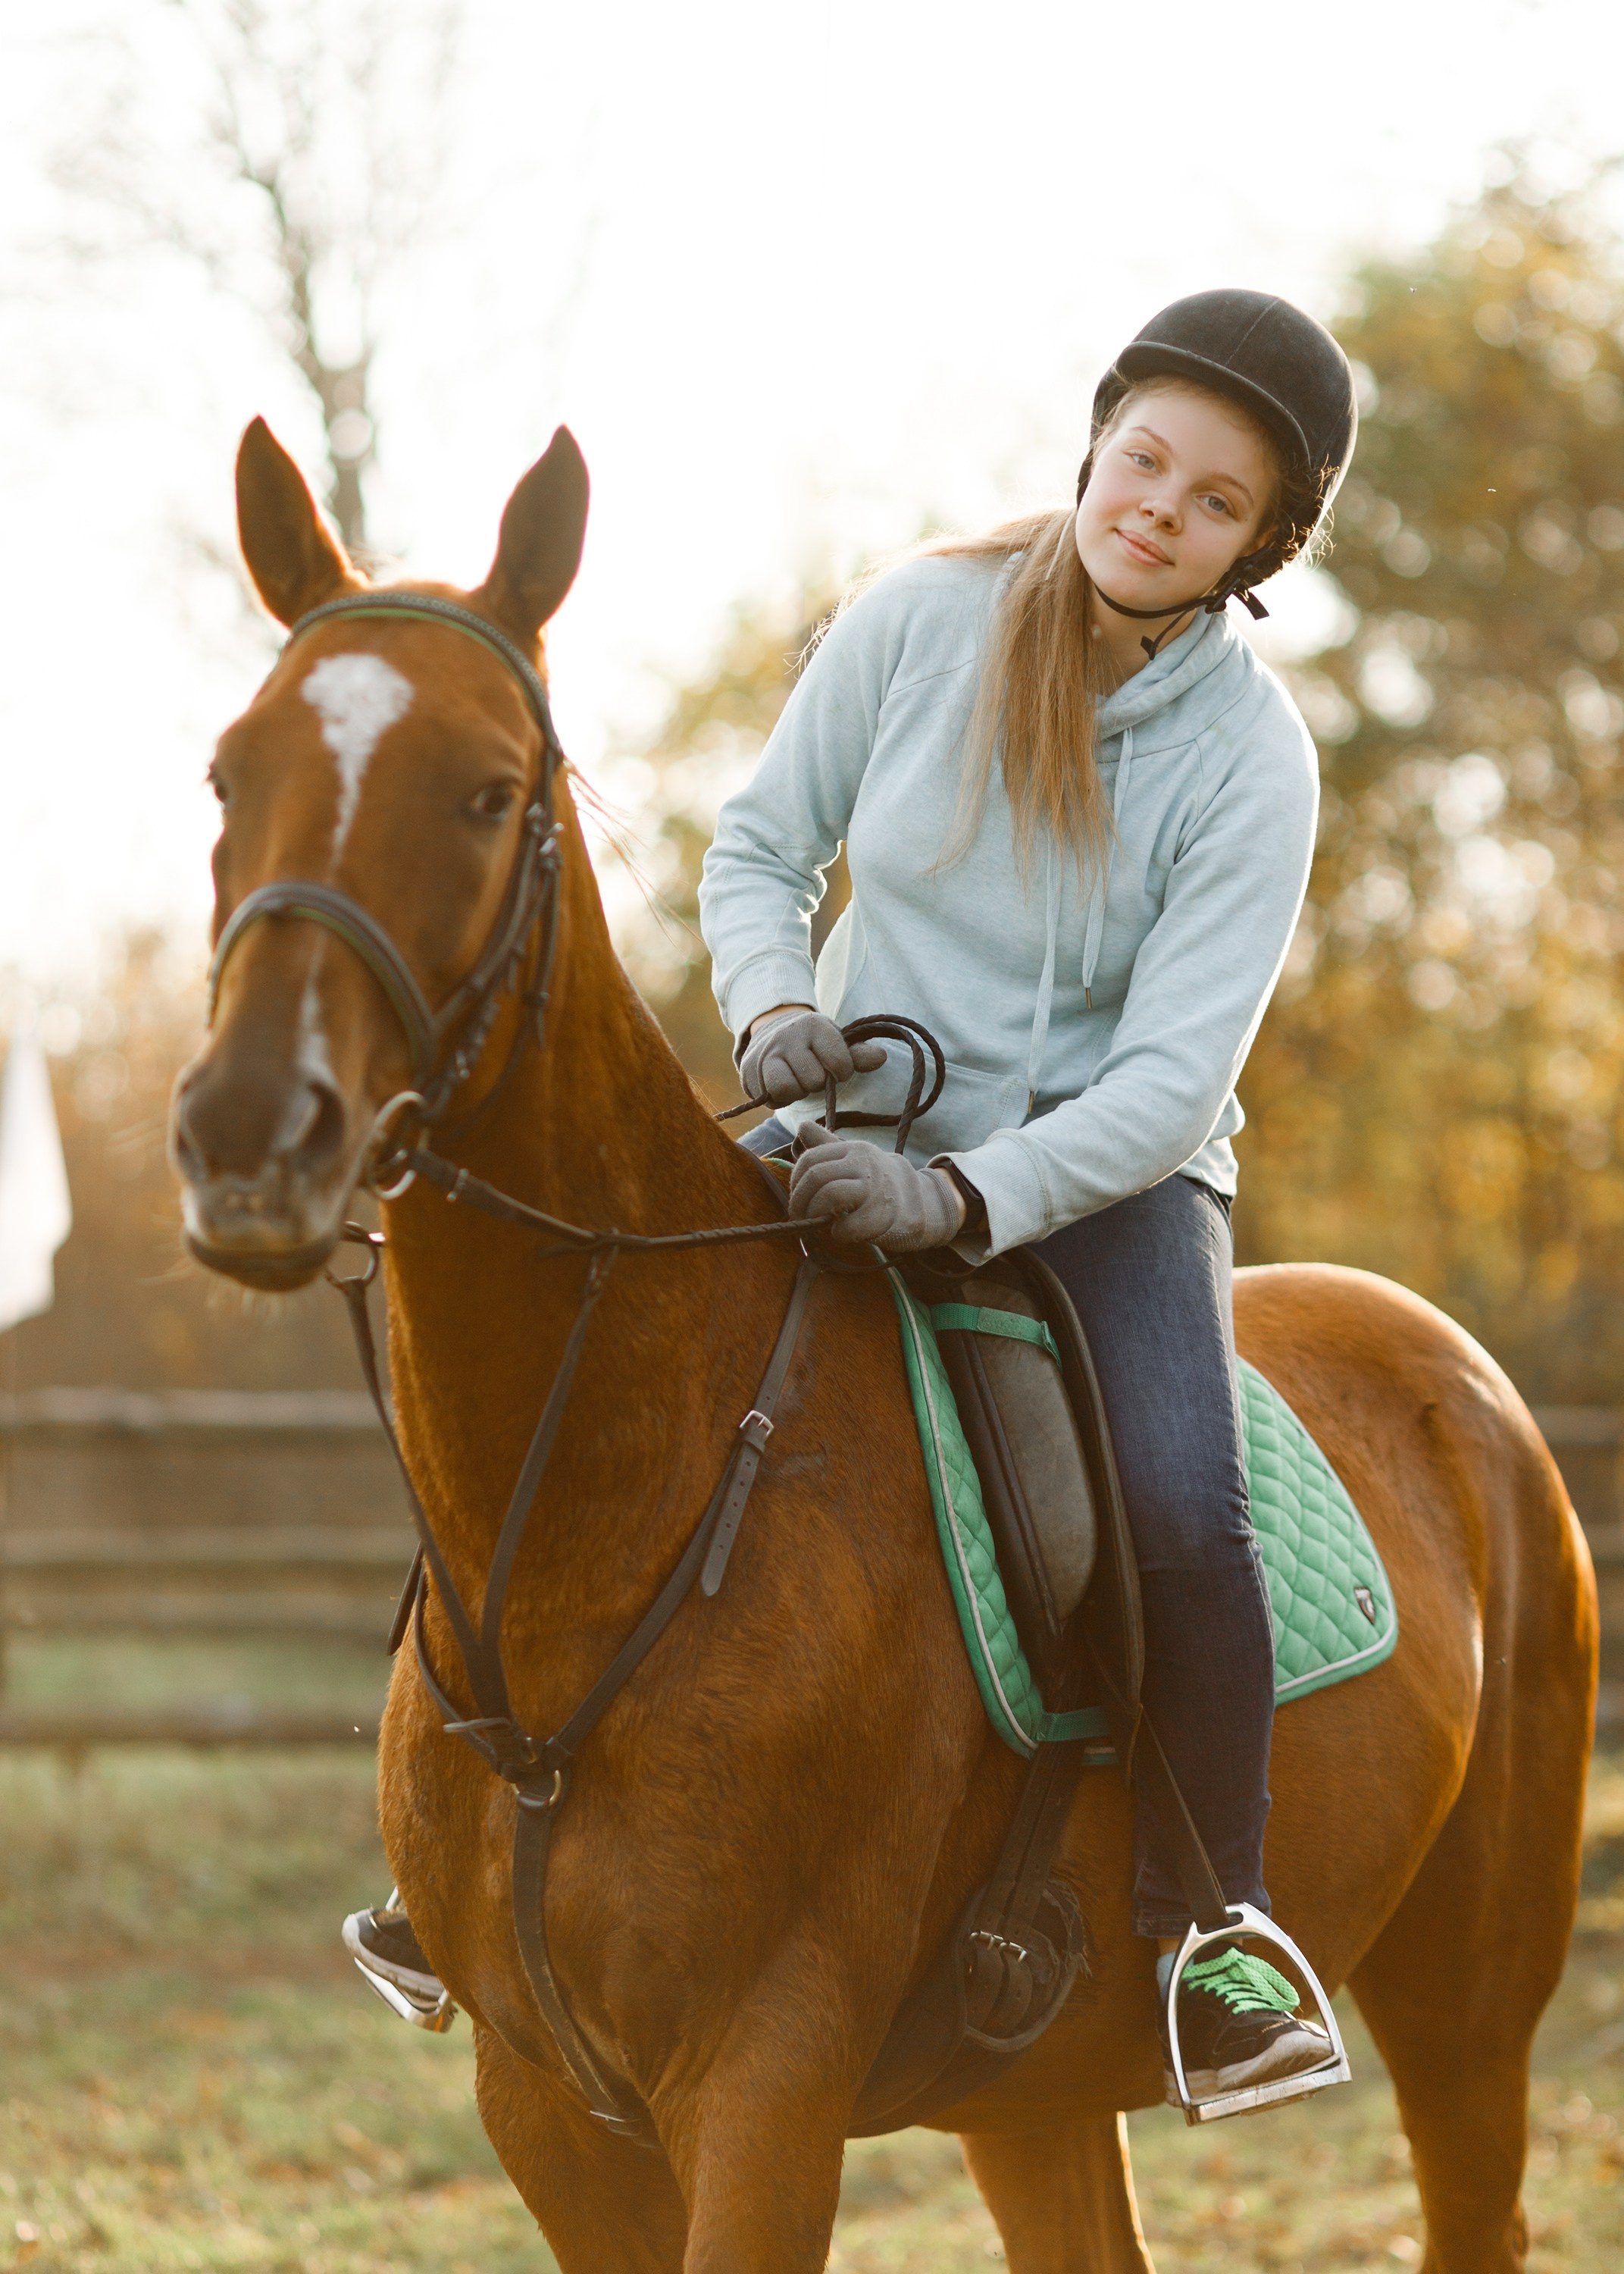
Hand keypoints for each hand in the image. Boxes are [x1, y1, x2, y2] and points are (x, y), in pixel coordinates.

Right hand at [739, 1009, 886, 1108]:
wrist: (772, 1031)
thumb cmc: (814, 1043)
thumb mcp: (837, 1043)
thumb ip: (858, 1054)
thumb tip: (881, 1057)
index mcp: (814, 1025)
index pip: (839, 1062)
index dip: (842, 1072)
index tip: (836, 1067)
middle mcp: (788, 1036)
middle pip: (813, 1080)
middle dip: (816, 1082)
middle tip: (811, 1072)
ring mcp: (765, 1053)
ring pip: (788, 1089)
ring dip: (796, 1091)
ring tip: (797, 1080)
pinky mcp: (748, 1071)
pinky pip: (769, 1098)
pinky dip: (778, 1098)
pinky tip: (781, 1085)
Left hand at [788, 1125, 966, 1252]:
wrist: (920, 1203)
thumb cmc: (877, 1182)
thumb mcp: (854, 1158)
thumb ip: (827, 1145)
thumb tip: (802, 1126)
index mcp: (854, 1149)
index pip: (811, 1158)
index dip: (795, 1180)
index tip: (796, 1197)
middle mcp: (864, 1164)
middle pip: (816, 1176)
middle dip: (800, 1199)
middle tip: (798, 1214)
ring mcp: (874, 1189)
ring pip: (828, 1195)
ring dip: (813, 1214)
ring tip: (814, 1223)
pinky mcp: (881, 1216)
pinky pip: (846, 1225)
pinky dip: (836, 1232)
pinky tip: (839, 1232)